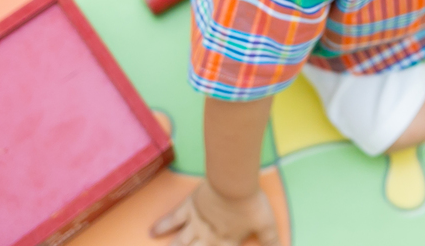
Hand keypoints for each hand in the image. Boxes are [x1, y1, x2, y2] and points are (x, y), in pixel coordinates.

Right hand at [151, 181, 279, 245]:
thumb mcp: (266, 225)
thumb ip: (272, 240)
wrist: (234, 184)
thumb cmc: (251, 204)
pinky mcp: (187, 208)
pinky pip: (171, 220)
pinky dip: (161, 226)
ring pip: (179, 243)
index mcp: (226, 244)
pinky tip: (152, 231)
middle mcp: (207, 238)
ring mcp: (195, 224)